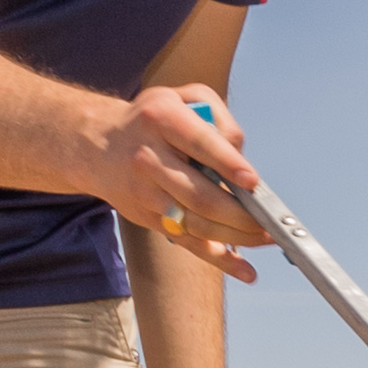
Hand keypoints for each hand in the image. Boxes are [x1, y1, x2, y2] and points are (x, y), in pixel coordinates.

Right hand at [98, 82, 271, 277]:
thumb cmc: (153, 120)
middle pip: (200, 194)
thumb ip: (218, 117)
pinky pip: (188, 242)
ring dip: (236, 236)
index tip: (252, 182)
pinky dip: (219, 259)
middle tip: (269, 220)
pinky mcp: (148, 216)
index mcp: (161, 119)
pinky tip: (246, 270)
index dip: (228, 164)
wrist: (97, 144)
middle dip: (240, 213)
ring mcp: (146, 191)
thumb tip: (241, 157)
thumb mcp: (183, 98)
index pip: (199, 143)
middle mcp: (149, 157)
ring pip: (196, 223)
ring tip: (266, 237)